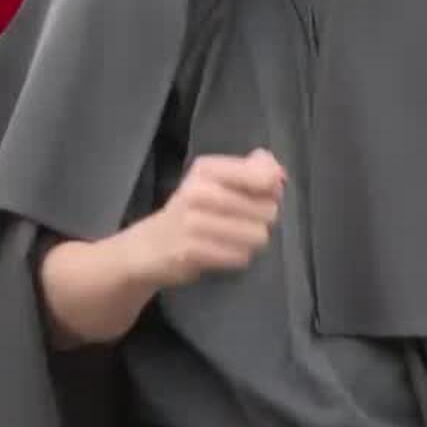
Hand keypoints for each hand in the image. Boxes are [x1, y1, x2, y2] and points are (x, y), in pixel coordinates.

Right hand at [126, 150, 284, 288]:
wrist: (147, 247)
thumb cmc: (189, 212)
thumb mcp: (214, 181)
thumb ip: (251, 172)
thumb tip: (280, 174)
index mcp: (207, 169)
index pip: (263, 176)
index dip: (273, 189)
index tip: (263, 195)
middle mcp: (199, 191)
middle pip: (267, 210)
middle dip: (261, 220)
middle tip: (240, 221)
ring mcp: (194, 222)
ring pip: (257, 235)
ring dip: (250, 241)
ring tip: (230, 239)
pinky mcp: (192, 251)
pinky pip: (240, 256)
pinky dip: (236, 257)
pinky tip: (220, 252)